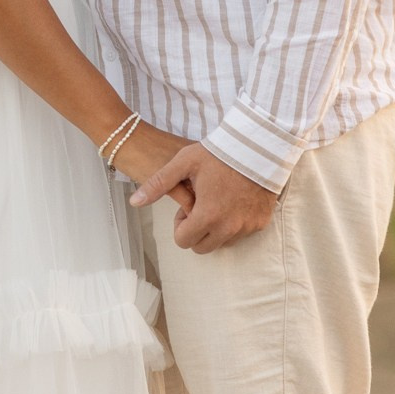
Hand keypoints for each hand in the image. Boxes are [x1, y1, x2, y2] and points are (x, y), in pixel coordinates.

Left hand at [128, 140, 280, 254]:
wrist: (260, 146)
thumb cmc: (219, 153)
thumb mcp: (184, 163)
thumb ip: (158, 184)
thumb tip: (134, 202)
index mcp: (208, 215)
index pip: (183, 241)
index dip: (181, 224)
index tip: (187, 204)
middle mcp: (229, 227)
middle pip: (202, 247)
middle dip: (196, 231)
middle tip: (200, 204)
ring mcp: (247, 227)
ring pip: (222, 242)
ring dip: (215, 228)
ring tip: (217, 200)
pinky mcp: (261, 223)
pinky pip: (241, 233)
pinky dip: (234, 223)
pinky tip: (234, 200)